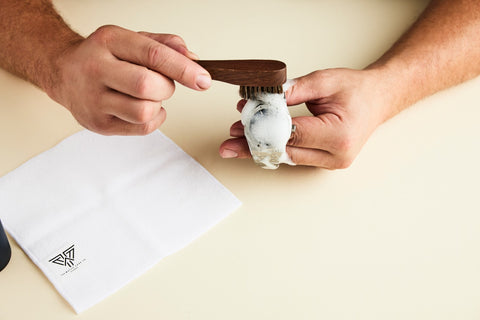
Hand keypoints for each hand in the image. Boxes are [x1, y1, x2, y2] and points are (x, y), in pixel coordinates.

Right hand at [48, 25, 210, 134]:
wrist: (62, 72)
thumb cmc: (103, 56)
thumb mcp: (131, 39)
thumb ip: (164, 45)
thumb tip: (192, 60)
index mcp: (109, 41)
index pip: (153, 55)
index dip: (183, 69)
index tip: (203, 79)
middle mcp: (96, 69)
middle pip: (147, 86)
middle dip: (166, 88)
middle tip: (161, 83)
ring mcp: (94, 100)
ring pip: (144, 112)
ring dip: (158, 105)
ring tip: (147, 96)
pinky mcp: (98, 124)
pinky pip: (142, 129)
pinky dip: (154, 119)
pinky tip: (143, 107)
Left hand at [219, 68, 394, 168]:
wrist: (379, 99)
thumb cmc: (357, 89)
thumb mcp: (325, 81)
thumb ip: (293, 90)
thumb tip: (263, 99)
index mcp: (338, 135)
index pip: (291, 134)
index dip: (263, 128)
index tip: (242, 121)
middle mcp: (336, 155)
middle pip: (285, 153)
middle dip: (254, 146)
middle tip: (228, 144)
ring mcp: (331, 162)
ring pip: (287, 158)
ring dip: (261, 149)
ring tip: (234, 143)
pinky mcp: (325, 161)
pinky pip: (294, 156)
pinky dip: (275, 148)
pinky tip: (254, 144)